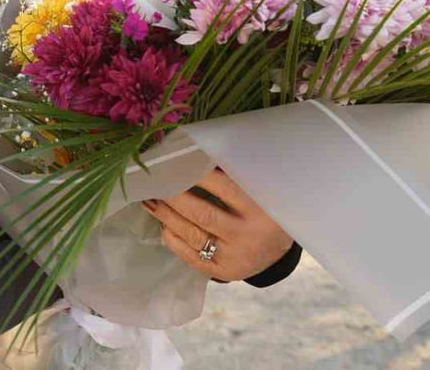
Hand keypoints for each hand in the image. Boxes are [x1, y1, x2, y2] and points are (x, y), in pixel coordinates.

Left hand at [143, 168, 292, 281]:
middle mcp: (248, 234)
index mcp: (260, 208)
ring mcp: (236, 257)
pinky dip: (173, 239)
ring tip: (150, 202)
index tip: (174, 163)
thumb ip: (232, 178)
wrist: (279, 251)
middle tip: (154, 182)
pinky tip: (163, 225)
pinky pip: (192, 257)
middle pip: (203, 214)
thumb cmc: (262, 210)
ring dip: (167, 217)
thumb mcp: (258, 191)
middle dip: (173, 197)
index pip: (223, 188)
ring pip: (193, 235)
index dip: (196, 176)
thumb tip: (190, 158)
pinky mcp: (225, 272)